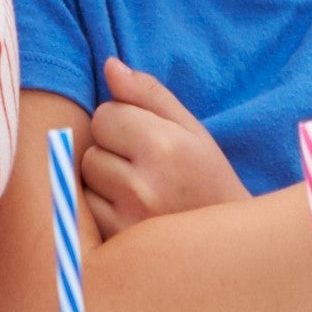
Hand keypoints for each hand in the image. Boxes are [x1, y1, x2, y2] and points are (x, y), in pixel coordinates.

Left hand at [80, 60, 250, 234]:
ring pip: (84, 177)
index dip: (124, 122)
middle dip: (111, 151)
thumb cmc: (208, 178)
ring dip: (103, 180)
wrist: (228, 246)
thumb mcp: (191, 129)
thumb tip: (109, 65)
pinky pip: (83, 210)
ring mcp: (126, 219)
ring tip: (139, 191)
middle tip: (146, 168)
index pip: (105, 114)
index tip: (149, 140)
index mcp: (165, 146)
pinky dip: (99, 208)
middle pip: (91, 146)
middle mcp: (143, 184)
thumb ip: (149, 94)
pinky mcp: (115, 243)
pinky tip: (129, 213)